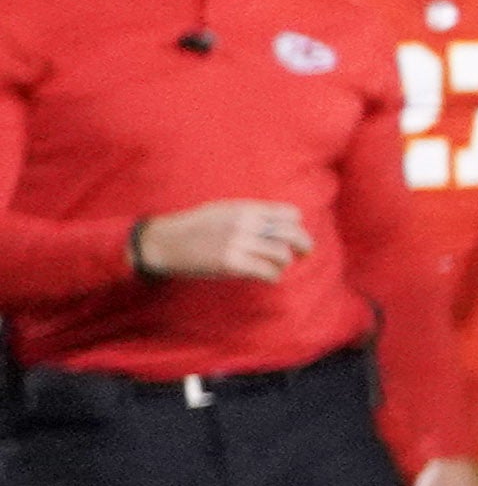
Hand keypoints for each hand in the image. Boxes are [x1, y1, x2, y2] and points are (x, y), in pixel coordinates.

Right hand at [129, 198, 313, 283]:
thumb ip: (250, 215)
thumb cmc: (194, 227)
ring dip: (284, 263)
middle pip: (292, 234)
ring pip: (282, 255)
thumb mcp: (223, 211)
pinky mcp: (231, 263)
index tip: (293, 234)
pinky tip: (267, 276)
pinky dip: (273, 276)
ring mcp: (238, 243)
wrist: (164, 242)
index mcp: (245, 209)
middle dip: (304, 245)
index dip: (295, 225)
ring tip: (276, 266)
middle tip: (305, 254)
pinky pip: (267, 272)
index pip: (290, 214)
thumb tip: (278, 223)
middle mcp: (244, 224)